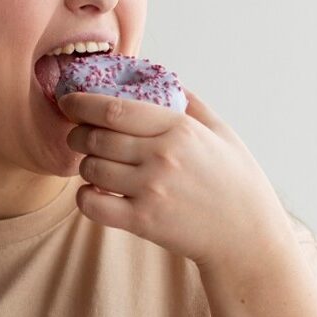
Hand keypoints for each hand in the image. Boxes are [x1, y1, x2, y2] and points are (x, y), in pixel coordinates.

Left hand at [60, 88, 292, 278]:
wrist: (246, 235)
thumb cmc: (235, 182)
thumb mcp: (222, 132)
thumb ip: (191, 104)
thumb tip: (163, 80)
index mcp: (179, 129)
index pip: (115, 109)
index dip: (83, 103)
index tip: (69, 102)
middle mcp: (162, 156)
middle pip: (96, 137)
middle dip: (78, 134)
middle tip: (79, 135)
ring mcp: (151, 190)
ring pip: (91, 169)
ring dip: (84, 165)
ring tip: (95, 165)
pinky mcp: (143, 221)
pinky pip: (93, 204)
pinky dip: (85, 196)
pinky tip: (94, 193)